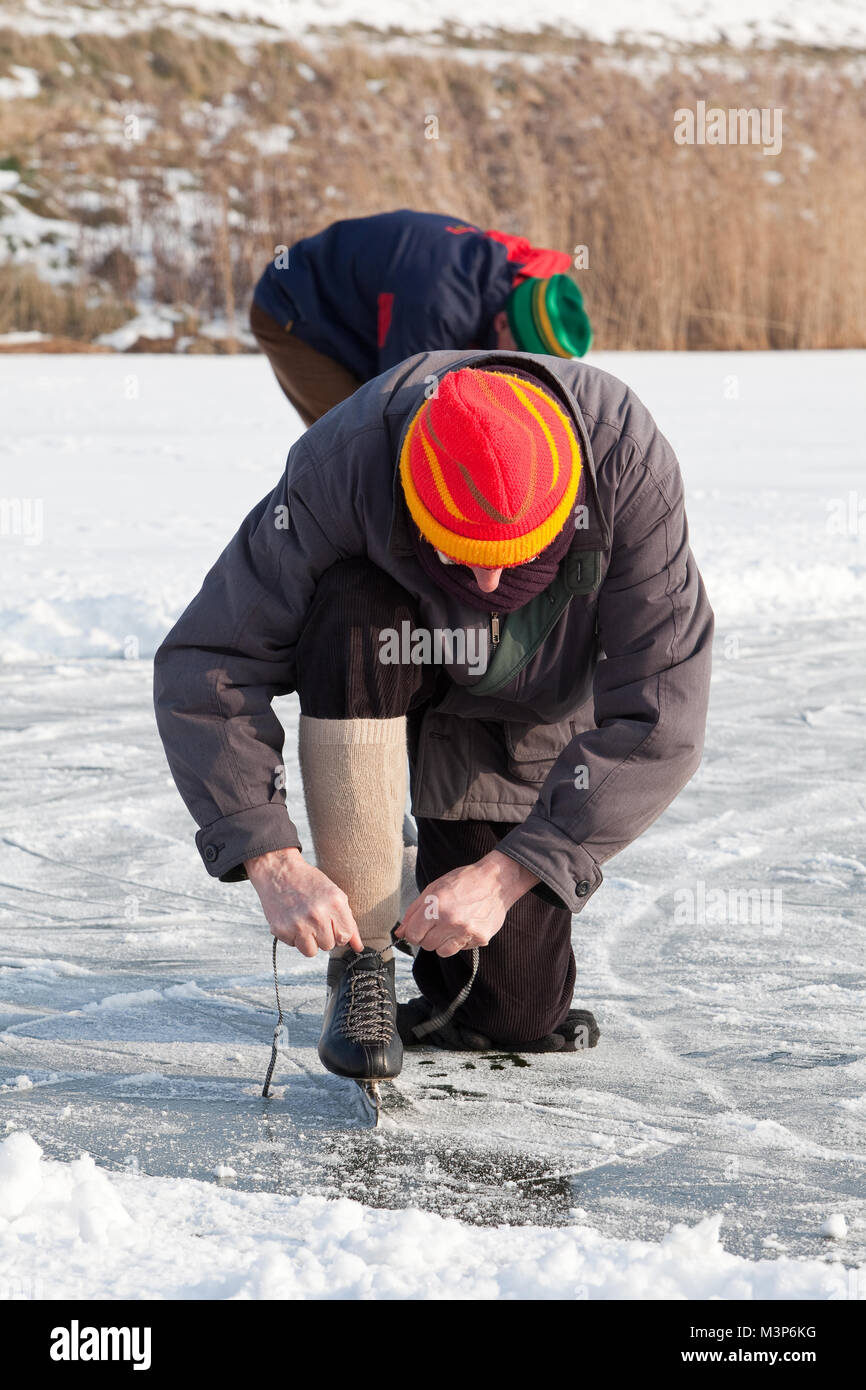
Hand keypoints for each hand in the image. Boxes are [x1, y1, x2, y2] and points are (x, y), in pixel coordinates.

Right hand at [244, 847, 362, 957]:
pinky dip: (293, 936)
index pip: (345, 936)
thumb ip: (348, 922)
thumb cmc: (309, 883)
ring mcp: (299, 923)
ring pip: (311, 951)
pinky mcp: (282, 930)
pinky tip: (291, 919)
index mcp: (335, 903)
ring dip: (308, 940)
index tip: (330, 922)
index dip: (338, 931)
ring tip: (303, 922)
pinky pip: (294, 946)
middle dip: (323, 935)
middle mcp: (318, 914)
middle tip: (313, 918)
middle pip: (329, 945)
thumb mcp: (334, 895)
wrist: (278, 872)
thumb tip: (358, 947)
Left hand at [395, 850, 538, 957]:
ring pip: (442, 952)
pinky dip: (460, 941)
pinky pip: (461, 949)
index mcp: (436, 906)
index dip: (413, 932)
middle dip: (428, 936)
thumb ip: (413, 912)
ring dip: (442, 942)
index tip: (418, 928)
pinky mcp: (480, 938)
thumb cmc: (464, 881)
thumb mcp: (433, 888)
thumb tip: (400, 932)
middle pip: (426, 945)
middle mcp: (451, 920)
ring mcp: (467, 931)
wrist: (497, 881)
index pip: (413, 935)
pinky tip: (466, 925)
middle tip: (437, 923)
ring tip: (450, 926)